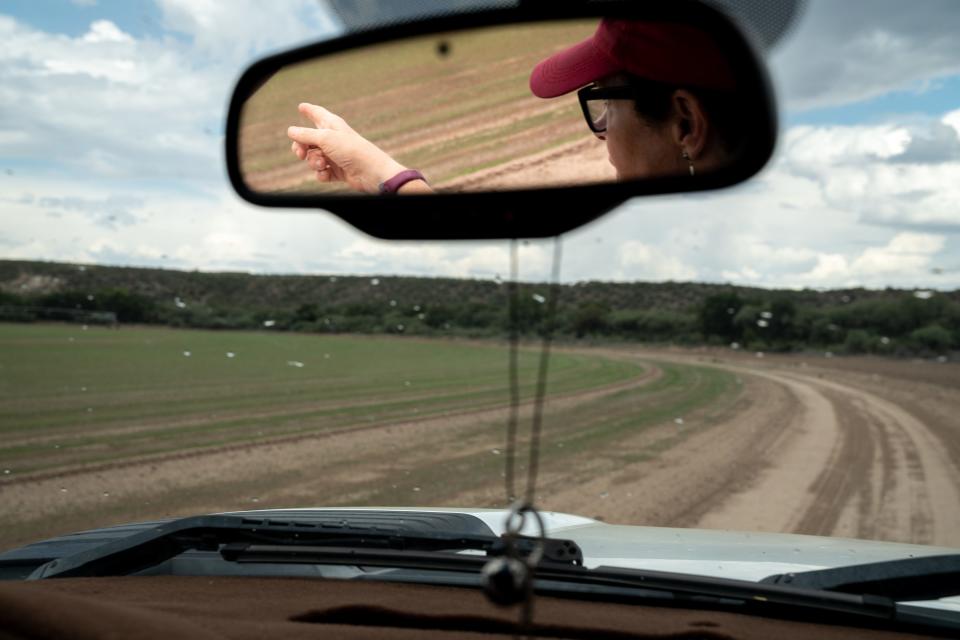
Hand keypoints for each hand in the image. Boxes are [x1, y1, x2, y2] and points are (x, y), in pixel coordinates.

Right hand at [288, 103, 405, 193]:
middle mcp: (333, 139)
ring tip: (323, 163)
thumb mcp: (325, 138)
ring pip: (313, 158)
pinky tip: (327, 173)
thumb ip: (305, 135)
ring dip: (313, 162)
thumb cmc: (351, 150)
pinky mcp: (338, 171)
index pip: (318, 114)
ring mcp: (335, 156)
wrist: (371, 172)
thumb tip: (290, 131)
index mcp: (332, 125)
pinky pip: (321, 173)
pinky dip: (321, 174)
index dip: (309, 110)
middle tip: (301, 153)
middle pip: (308, 140)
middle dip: (301, 147)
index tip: (301, 106)